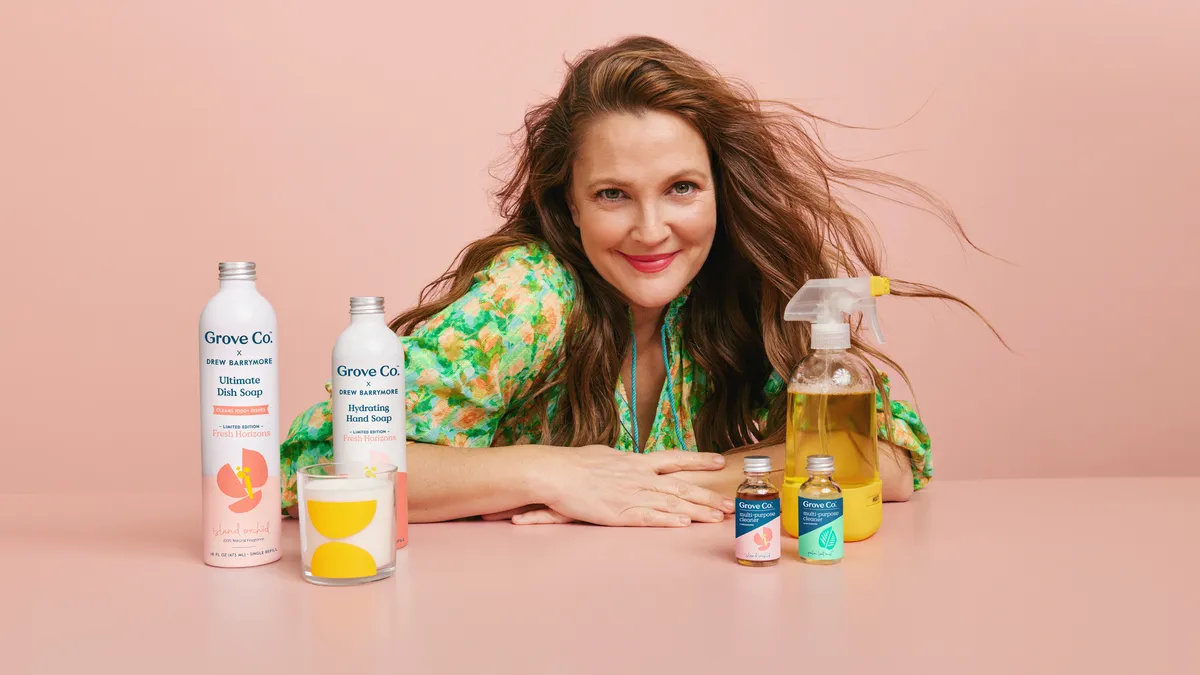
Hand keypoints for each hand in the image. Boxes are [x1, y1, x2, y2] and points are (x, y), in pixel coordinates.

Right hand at [519, 446, 733, 526]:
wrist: (553, 472)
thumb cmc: (571, 465)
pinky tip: (685, 523)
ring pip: (670, 502)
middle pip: (680, 485)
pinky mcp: (618, 511)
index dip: (697, 461)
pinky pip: (648, 516)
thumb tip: (622, 460)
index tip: (718, 462)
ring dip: (696, 511)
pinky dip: (668, 520)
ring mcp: (630, 493)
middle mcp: (638, 475)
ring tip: (717, 517)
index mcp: (634, 461)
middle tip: (730, 502)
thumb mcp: (601, 456)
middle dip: (707, 495)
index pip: (673, 459)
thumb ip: (617, 461)